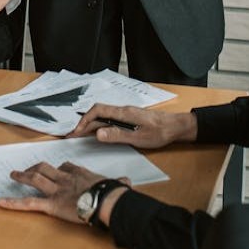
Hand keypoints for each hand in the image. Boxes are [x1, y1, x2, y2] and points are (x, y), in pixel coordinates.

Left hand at [0, 161, 129, 224]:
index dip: (60, 168)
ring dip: (23, 176)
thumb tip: (127, 183)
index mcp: (81, 174)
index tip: (58, 169)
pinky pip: (30, 203)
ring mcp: (57, 190)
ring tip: (13, 175)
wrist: (107, 200)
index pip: (67, 166)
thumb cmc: (113, 193)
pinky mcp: (51, 204)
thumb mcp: (117, 185)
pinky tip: (2, 202)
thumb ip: (120, 183)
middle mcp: (66, 178)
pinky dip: (14, 203)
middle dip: (35, 167)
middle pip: (47, 168)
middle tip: (27, 169)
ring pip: (36, 179)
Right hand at [69, 104, 197, 148]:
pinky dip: (100, 125)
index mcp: (123, 113)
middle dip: (83, 124)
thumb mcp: (138, 137)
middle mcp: (123, 111)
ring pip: (103, 116)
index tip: (76, 131)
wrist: (176, 127)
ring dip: (91, 124)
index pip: (97, 111)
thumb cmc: (160, 132)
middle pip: (98, 113)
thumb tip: (98, 133)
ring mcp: (126, 114)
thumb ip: (117, 135)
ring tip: (81, 135)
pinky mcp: (130, 118)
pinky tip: (98, 133)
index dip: (84, 121)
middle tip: (73, 136)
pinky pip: (110, 119)